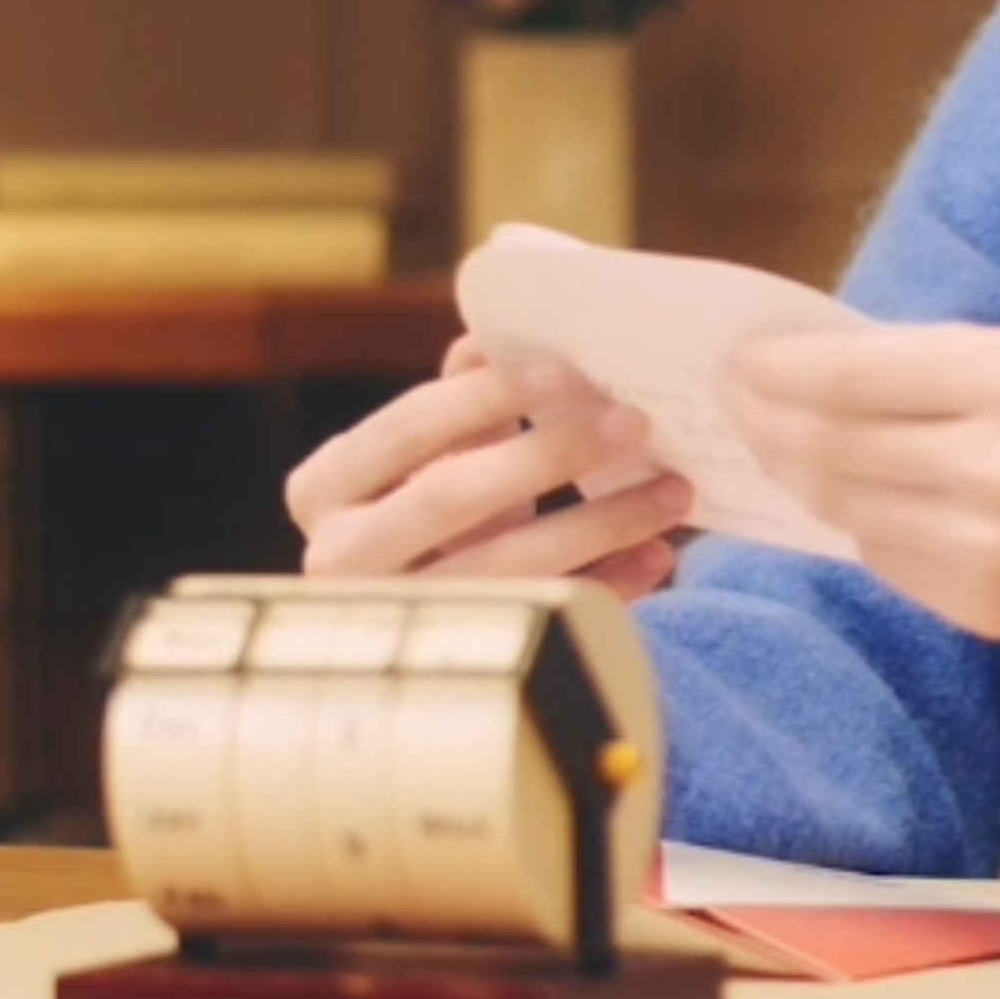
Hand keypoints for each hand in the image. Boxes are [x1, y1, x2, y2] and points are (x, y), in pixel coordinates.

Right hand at [285, 334, 695, 597]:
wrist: (422, 606)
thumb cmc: (434, 503)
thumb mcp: (436, 448)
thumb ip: (464, 394)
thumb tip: (499, 335)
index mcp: (326, 485)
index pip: (409, 427)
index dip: (487, 396)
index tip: (565, 371)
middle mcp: (338, 557)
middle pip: (451, 497)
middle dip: (550, 454)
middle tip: (634, 422)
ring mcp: (398, 617)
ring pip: (507, 567)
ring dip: (601, 522)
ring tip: (674, 491)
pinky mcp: (456, 664)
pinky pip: (543, 620)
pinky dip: (609, 586)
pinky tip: (658, 555)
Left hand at [728, 325, 999, 641]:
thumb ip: (926, 363)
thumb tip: (798, 365)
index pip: (852, 376)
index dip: (778, 369)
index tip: (739, 359)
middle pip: (832, 446)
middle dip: (766, 419)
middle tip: (733, 401)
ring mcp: (990, 547)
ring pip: (845, 507)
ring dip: (797, 472)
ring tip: (777, 445)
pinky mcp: (984, 606)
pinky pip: (883, 557)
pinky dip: (858, 522)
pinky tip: (856, 496)